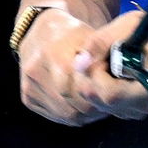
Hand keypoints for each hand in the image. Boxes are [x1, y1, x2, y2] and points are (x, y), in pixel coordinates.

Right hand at [17, 7, 147, 125]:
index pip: (86, 90)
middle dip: (96, 106)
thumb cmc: (72, 34)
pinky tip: (81, 106)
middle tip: (108, 102)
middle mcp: (39, 73)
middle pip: (77, 106)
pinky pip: (55, 116)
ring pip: (67, 115)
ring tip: (97, 105)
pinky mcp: (27, 97)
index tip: (113, 92)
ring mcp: (30, 87)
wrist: (40, 32)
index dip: (102, 94)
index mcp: (58, 57)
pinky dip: (72, 114)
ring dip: (86, 114)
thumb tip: (120, 77)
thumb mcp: (92, 37)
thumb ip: (104, 57)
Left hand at [76, 11, 147, 120]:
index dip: (95, 74)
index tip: (97, 53)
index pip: (110, 94)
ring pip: (103, 105)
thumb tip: (80, 62)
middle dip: (90, 78)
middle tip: (98, 56)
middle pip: (103, 102)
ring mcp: (143, 110)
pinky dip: (103, 89)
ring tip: (107, 61)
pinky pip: (109, 105)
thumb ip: (103, 41)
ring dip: (95, 83)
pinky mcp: (136, 109)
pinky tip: (113, 71)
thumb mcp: (131, 25)